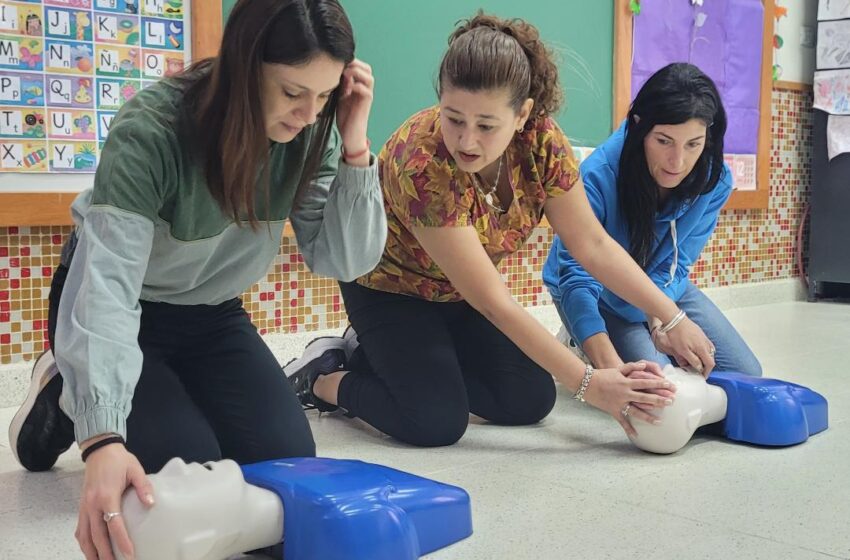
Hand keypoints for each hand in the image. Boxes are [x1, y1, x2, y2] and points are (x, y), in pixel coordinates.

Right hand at [76, 444, 153, 559]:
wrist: (99, 450)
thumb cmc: (118, 460)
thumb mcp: (135, 470)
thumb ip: (143, 487)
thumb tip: (151, 503)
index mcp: (106, 496)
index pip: (114, 524)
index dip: (121, 541)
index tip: (129, 554)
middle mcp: (92, 504)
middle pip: (97, 536)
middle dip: (105, 554)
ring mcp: (84, 507)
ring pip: (85, 536)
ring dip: (92, 552)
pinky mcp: (81, 507)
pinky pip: (80, 529)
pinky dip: (84, 543)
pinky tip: (91, 550)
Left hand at [336, 59, 373, 163]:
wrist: (350, 135)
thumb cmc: (345, 117)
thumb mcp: (339, 97)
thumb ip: (340, 85)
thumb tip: (333, 71)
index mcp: (358, 86)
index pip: (359, 67)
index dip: (351, 62)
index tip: (337, 61)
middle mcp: (364, 89)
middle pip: (367, 68)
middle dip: (356, 64)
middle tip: (343, 65)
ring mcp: (366, 97)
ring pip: (369, 77)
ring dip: (358, 73)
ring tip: (346, 74)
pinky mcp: (366, 105)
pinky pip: (367, 91)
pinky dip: (358, 86)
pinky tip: (348, 88)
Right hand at [582, 361, 675, 437]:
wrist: (586, 383)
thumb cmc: (602, 375)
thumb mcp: (617, 369)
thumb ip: (632, 366)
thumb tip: (644, 365)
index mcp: (627, 382)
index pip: (646, 382)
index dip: (659, 384)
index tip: (670, 385)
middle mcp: (625, 393)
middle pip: (645, 397)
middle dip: (659, 400)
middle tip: (671, 402)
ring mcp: (619, 403)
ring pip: (636, 411)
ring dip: (648, 417)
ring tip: (659, 422)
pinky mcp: (614, 411)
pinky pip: (622, 421)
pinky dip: (628, 429)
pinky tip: (636, 435)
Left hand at [656, 316, 715, 376]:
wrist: (674, 319)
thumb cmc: (677, 335)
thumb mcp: (682, 351)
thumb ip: (693, 360)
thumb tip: (700, 368)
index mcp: (703, 348)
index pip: (710, 363)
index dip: (707, 371)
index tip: (702, 376)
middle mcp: (706, 343)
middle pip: (711, 357)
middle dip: (706, 365)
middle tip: (699, 369)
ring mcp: (704, 337)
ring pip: (709, 351)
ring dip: (705, 357)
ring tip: (697, 361)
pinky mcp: (700, 333)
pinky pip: (706, 344)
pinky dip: (703, 350)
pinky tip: (695, 351)